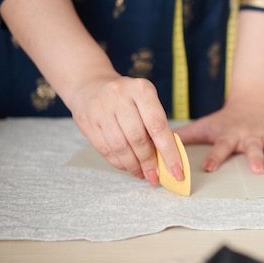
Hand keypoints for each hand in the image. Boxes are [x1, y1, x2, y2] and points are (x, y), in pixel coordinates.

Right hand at [68, 74, 183, 184]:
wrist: (91, 85)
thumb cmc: (127, 98)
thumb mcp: (146, 101)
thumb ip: (156, 126)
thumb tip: (167, 159)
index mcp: (142, 89)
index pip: (158, 126)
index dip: (169, 152)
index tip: (177, 172)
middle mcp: (120, 96)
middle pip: (138, 138)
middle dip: (149, 162)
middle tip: (155, 176)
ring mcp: (101, 108)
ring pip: (120, 146)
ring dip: (133, 165)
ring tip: (142, 174)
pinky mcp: (86, 120)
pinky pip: (105, 149)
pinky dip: (119, 162)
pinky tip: (127, 167)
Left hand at [174, 98, 263, 173]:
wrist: (250, 102)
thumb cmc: (223, 120)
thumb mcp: (204, 125)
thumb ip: (183, 137)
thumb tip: (158, 146)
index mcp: (229, 134)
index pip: (220, 147)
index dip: (214, 157)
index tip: (208, 168)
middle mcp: (248, 135)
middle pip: (252, 147)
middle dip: (255, 157)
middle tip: (257, 169)